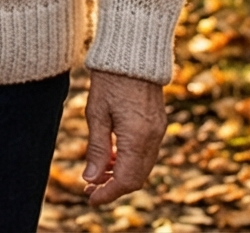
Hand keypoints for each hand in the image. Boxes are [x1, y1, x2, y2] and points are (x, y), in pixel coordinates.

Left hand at [81, 70, 167, 204]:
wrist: (133, 50)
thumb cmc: (110, 78)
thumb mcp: (97, 113)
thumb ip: (97, 149)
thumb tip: (91, 178)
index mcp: (137, 136)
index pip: (126, 180)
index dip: (108, 193)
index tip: (90, 198)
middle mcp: (153, 137)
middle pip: (137, 177)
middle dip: (115, 187)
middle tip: (91, 188)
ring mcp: (159, 130)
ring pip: (143, 166)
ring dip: (122, 174)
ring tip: (98, 173)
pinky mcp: (159, 123)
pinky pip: (148, 152)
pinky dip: (131, 160)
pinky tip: (113, 155)